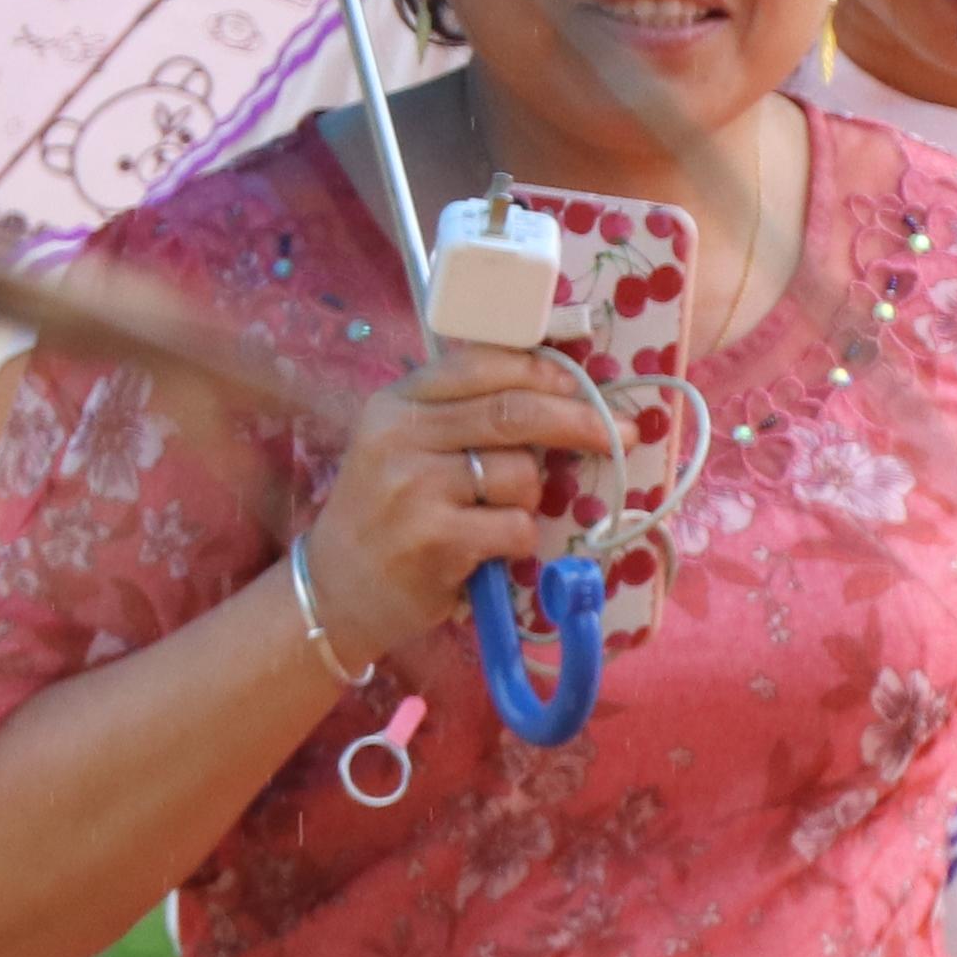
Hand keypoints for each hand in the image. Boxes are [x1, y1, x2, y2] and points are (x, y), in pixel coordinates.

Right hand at [293, 341, 595, 652]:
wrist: (336, 592)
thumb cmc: (385, 516)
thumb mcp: (402, 446)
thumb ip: (459, 414)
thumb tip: (556, 388)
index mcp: (396, 403)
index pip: (479, 364)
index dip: (540, 370)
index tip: (578, 383)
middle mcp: (400, 437)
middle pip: (513, 412)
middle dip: (578, 420)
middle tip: (620, 432)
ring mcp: (415, 489)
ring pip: (520, 474)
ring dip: (531, 498)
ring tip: (497, 516)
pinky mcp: (435, 541)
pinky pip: (515, 527)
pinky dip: (518, 541)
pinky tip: (488, 550)